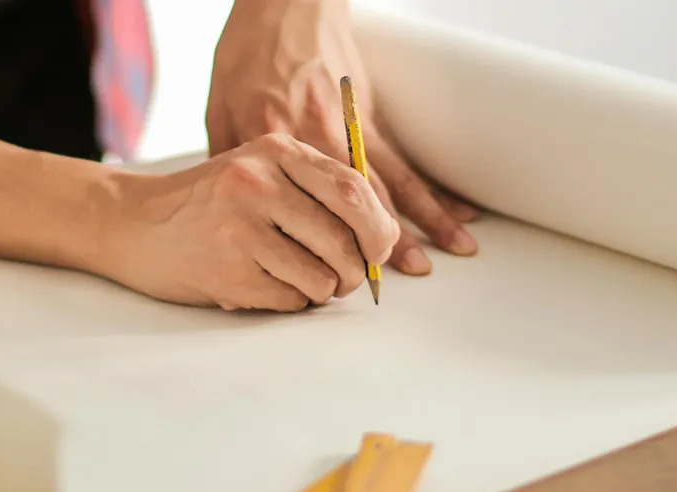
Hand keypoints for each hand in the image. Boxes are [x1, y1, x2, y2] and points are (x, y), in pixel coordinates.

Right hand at [96, 134, 399, 311]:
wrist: (132, 222)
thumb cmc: (211, 202)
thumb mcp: (261, 172)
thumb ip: (319, 192)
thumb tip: (386, 239)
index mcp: (276, 151)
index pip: (353, 190)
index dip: (379, 228)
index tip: (378, 251)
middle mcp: (257, 183)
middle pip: (345, 239)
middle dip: (357, 270)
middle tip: (345, 278)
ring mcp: (239, 228)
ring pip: (322, 277)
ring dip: (322, 290)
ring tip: (300, 281)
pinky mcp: (226, 270)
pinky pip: (291, 300)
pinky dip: (292, 302)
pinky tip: (267, 286)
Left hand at [206, 0, 479, 275]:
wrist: (282, 4)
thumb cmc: (245, 55)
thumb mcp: (218, 110)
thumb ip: (228, 166)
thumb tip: (233, 212)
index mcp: (276, 143)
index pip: (303, 206)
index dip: (322, 246)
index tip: (332, 278)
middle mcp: (319, 139)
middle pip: (357, 201)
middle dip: (382, 243)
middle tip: (404, 277)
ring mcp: (350, 127)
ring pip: (392, 183)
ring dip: (425, 220)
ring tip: (456, 249)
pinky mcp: (369, 116)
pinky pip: (405, 159)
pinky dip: (433, 187)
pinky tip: (458, 208)